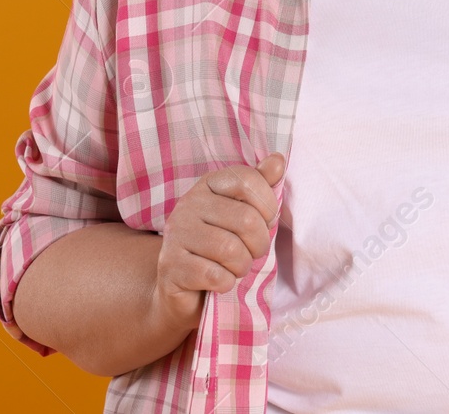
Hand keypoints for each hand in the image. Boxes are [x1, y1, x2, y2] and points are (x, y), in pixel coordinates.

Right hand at [150, 153, 285, 330]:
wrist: (184, 288)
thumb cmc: (221, 246)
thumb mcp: (243, 213)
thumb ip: (260, 186)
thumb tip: (278, 159)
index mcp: (208, 184)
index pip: (247, 180)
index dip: (268, 204)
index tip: (266, 221)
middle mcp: (188, 204)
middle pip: (246, 220)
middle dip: (259, 244)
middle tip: (252, 253)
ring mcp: (176, 234)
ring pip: (231, 250)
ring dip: (242, 266)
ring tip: (235, 267)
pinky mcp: (170, 266)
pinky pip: (215, 276)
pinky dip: (226, 283)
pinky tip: (218, 281)